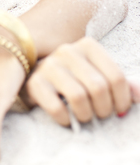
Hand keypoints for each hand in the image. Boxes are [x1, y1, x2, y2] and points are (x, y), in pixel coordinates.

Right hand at [20, 37, 139, 125]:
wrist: (35, 81)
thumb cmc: (73, 80)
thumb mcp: (97, 75)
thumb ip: (119, 83)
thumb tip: (139, 94)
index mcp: (88, 46)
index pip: (116, 76)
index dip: (122, 99)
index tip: (119, 110)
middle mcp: (67, 51)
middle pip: (98, 87)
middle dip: (104, 109)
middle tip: (100, 115)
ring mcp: (49, 65)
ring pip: (78, 97)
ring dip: (86, 115)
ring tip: (84, 117)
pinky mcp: (35, 82)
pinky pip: (56, 107)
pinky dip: (65, 119)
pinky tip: (66, 118)